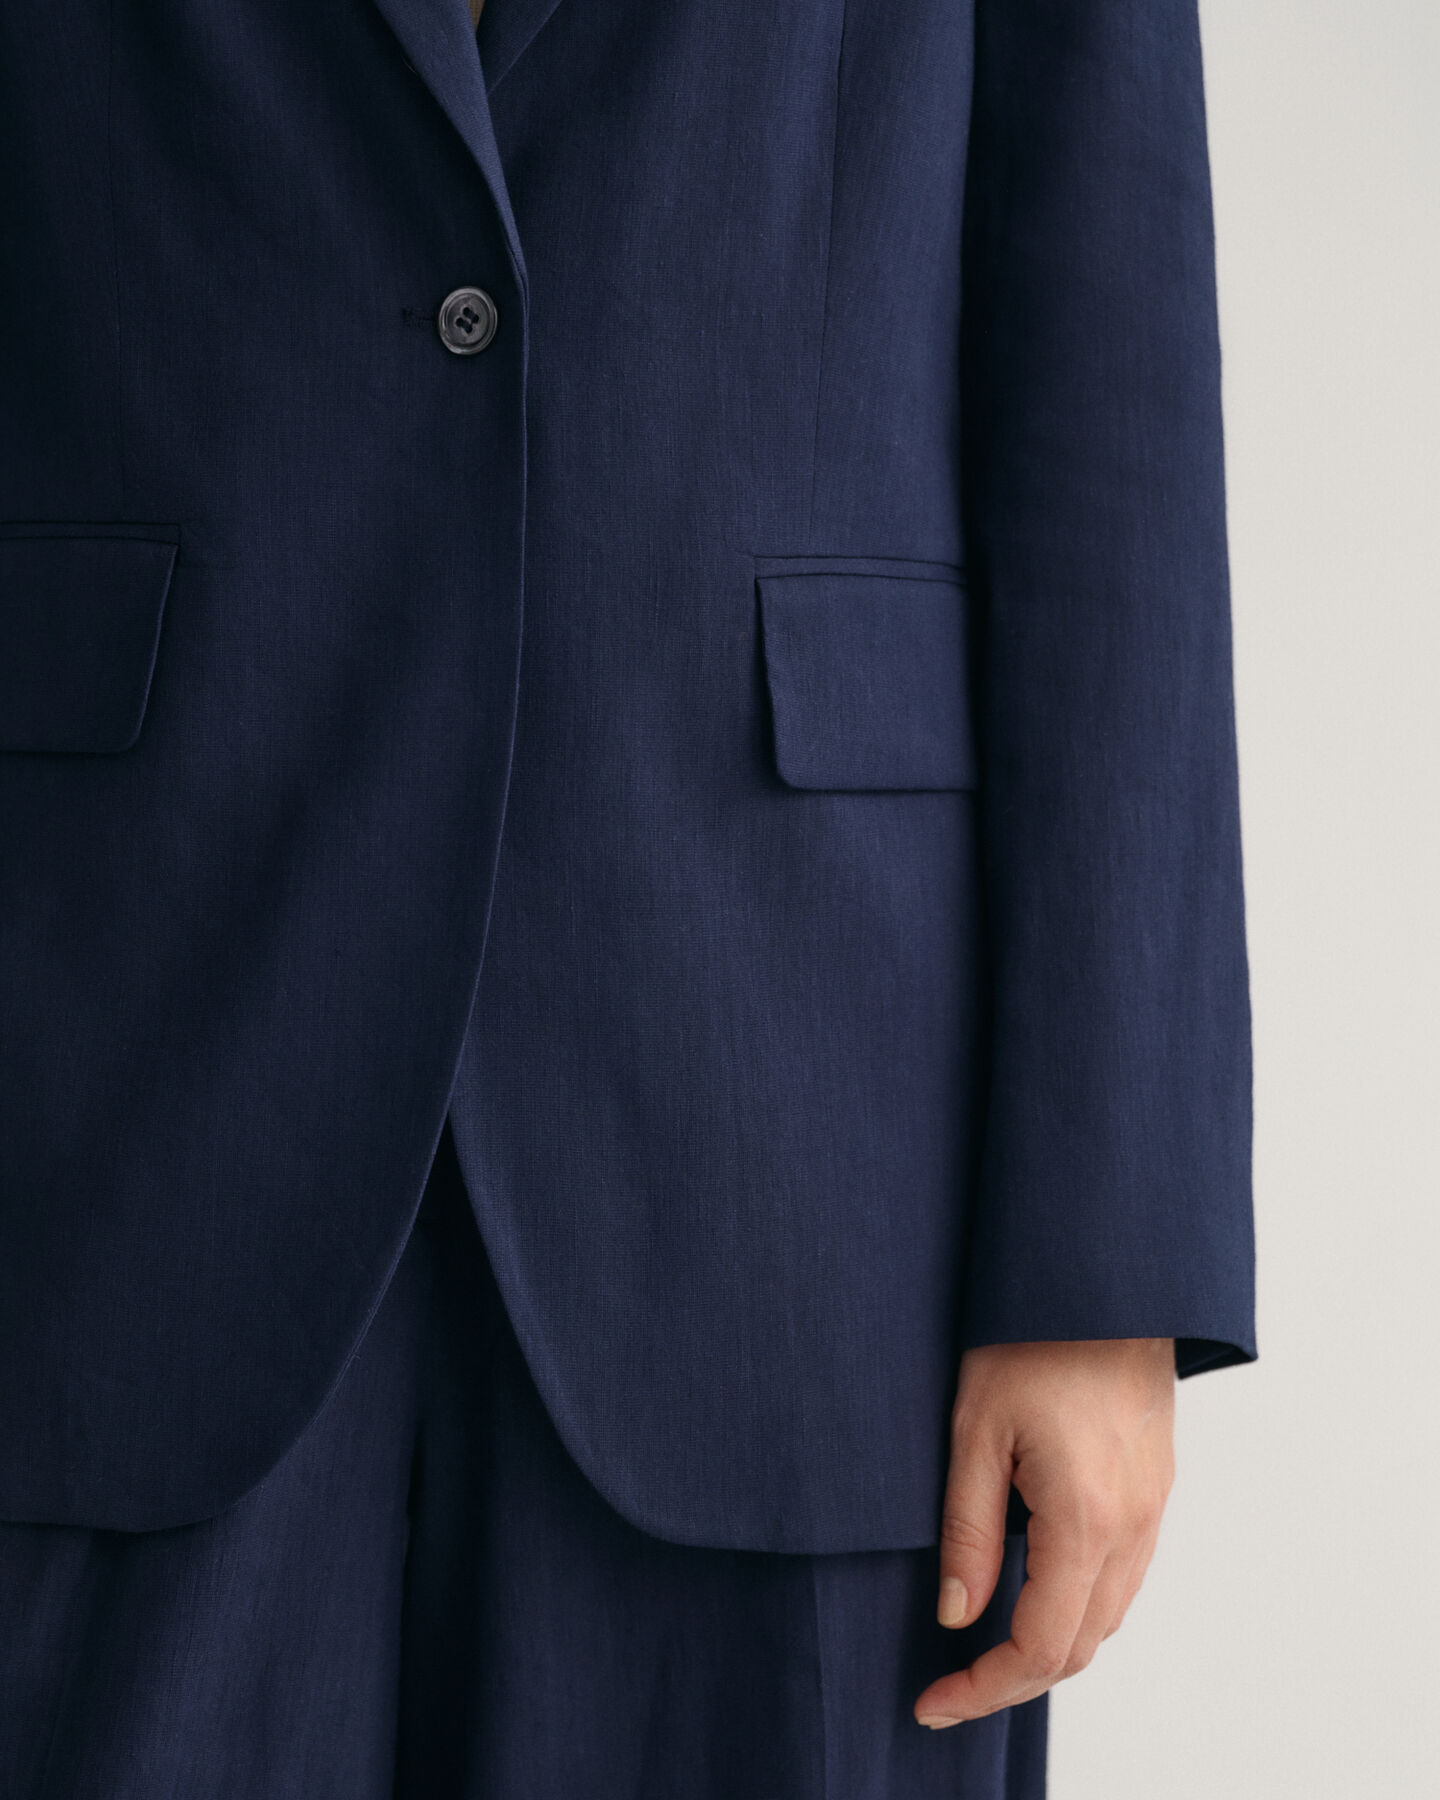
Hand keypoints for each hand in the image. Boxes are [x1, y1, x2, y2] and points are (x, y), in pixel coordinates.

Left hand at [914, 1337, 1174, 1726]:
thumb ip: (968, 1530)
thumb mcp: (974, 1429)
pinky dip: (1079, 1605)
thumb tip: (957, 1616)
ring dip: (1050, 1646)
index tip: (932, 1702)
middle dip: (1013, 1680)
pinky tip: (1033, 1590)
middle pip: (1080, 1647)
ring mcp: (1153, 1508)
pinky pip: (1123, 1576)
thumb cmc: (1031, 1338)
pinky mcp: (1155, 1487)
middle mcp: (1132, 1526)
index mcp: (1085, 1519)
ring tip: (982, 1648)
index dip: (984, 1689)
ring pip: (1107, 1616)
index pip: (1040, 1646)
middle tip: (948, 1686)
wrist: (1103, 1279)